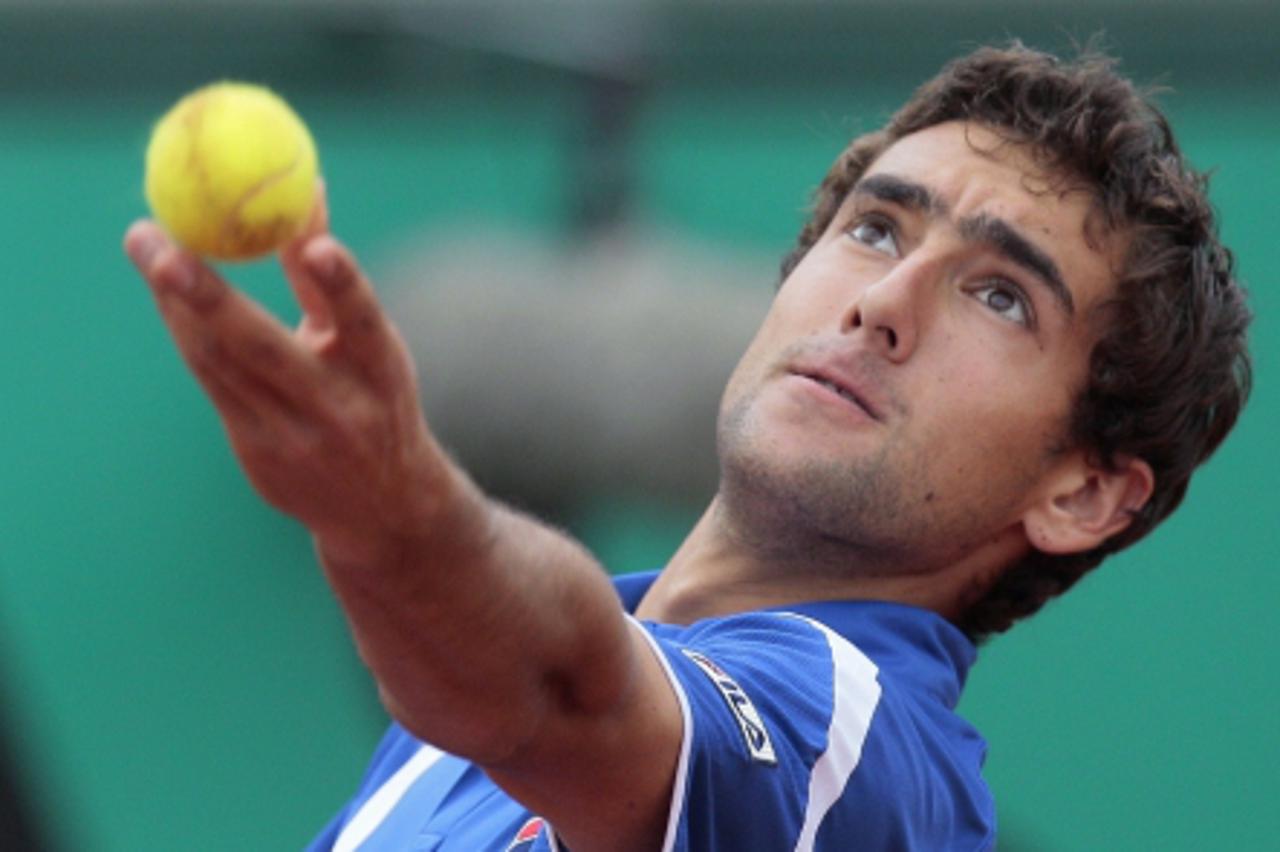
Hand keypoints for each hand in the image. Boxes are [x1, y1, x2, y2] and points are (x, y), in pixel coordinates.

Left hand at [124, 189, 452, 555]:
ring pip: (220, 365)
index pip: (365, 324)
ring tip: (148, 246)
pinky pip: (213, 385)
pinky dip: (188, 335)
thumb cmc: (376, 401)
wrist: (383, 507)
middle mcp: (340, 410)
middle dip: (203, 294)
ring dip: (177, 305)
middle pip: (262, 349)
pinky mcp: (259, 460)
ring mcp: (294, 441)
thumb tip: (305, 189)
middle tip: (157, 242)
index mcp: (383, 375)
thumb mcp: (368, 346)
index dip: (343, 284)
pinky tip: (167, 296)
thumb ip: (329, 277)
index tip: (316, 244)